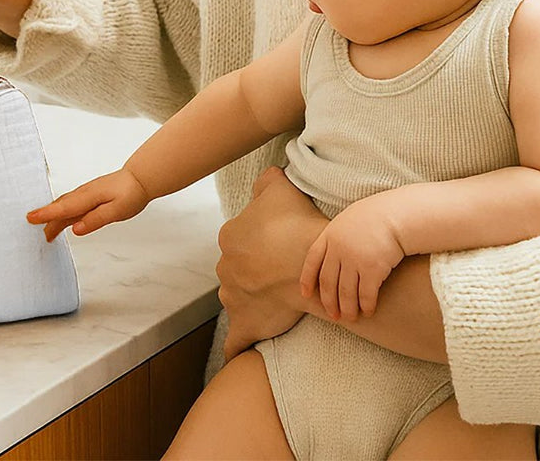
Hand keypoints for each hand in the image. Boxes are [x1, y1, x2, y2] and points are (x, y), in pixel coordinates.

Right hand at [26, 169, 150, 241]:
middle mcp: (84, 193)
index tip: (31, 219)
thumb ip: (96, 220)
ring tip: (45, 229)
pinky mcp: (90, 194)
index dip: (46, 214)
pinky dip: (62, 210)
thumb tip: (76, 230)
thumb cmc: (131, 193)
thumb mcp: (117, 211)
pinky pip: (71, 203)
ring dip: (53, 215)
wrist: (140, 178)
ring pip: (65, 204)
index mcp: (89, 197)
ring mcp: (87, 192)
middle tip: (32, 227)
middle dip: (45, 217)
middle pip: (61, 207)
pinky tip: (62, 216)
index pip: (64, 208)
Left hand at [216, 167, 327, 359]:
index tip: (280, 244)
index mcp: (230, 237)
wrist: (314, 263)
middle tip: (280, 270)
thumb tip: (263, 180)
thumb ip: (266, 180)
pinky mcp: (245, 323)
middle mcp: (225, 267)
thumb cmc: (298, 223)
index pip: (240, 239)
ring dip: (250, 299)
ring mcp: (233, 297)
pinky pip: (235, 341)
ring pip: (237, 297)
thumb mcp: (279, 186)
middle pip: (237, 268)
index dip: (262, 241)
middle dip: (253, 270)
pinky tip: (235, 358)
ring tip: (273, 299)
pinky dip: (235, 348)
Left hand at [299, 195, 404, 321]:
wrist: (398, 214)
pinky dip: (366, 306)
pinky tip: (368, 312)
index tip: (305, 294)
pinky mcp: (373, 269)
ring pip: (346, 292)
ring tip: (349, 317)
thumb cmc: (376, 216)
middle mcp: (339, 249)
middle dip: (329, 301)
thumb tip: (333, 254)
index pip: (312, 260)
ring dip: (347, 308)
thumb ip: (338, 236)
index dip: (307, 279)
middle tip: (333, 315)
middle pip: (328, 281)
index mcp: (330, 234)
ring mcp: (354, 259)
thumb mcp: (349, 220)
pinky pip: (366, 294)